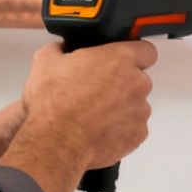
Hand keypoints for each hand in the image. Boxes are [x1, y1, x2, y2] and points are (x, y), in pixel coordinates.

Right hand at [19, 39, 159, 169]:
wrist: (55, 142)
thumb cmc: (55, 105)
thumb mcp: (45, 62)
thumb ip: (60, 49)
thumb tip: (60, 50)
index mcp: (120, 60)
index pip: (146, 51)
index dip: (133, 55)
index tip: (122, 61)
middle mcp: (136, 84)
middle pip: (138, 79)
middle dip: (121, 83)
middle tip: (96, 90)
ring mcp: (139, 111)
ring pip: (136, 105)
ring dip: (120, 107)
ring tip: (93, 114)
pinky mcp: (137, 135)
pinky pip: (133, 128)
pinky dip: (120, 129)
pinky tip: (98, 129)